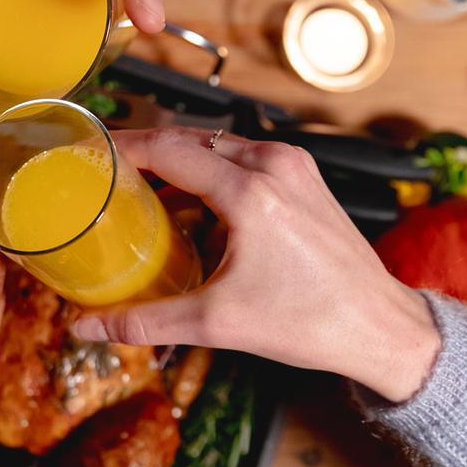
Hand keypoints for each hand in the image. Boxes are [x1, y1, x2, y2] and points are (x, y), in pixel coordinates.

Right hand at [72, 128, 440, 402]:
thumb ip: (144, 322)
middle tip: (105, 171)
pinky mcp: (305, 175)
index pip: (168, 150)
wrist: (379, 327)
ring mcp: (294, 166)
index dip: (122, 148)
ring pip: (217, 143)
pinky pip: (243, 155)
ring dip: (178, 159)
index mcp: (250, 194)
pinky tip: (189, 200)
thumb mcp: (217, 324)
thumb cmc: (311, 323)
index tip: (89, 152)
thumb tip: (86, 326)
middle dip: (144, 151)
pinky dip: (210, 168)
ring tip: (141, 185)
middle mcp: (274, 167)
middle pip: (189, 139)